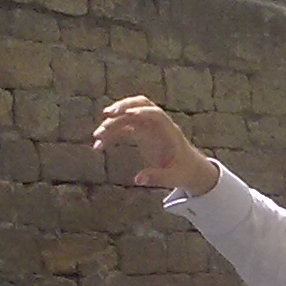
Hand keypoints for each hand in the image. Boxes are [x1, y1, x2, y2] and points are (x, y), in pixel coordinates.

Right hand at [91, 95, 220, 195]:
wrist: (188, 168)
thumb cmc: (184, 171)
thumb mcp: (173, 178)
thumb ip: (157, 178)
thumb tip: (138, 180)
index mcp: (169, 131)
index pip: (156, 114)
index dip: (143, 111)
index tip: (128, 113)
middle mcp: (157, 125)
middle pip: (140, 105)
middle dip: (123, 106)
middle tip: (106, 115)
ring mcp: (148, 127)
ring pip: (127, 116)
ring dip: (112, 122)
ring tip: (97, 136)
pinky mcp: (140, 134)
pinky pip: (122, 130)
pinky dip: (110, 136)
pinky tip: (99, 147)